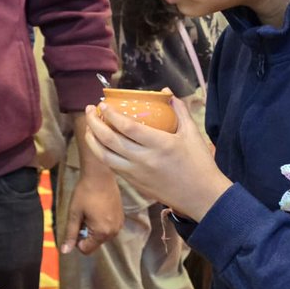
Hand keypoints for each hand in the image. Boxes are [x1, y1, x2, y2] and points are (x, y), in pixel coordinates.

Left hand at [60, 166, 122, 254]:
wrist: (100, 175)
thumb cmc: (85, 193)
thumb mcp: (74, 214)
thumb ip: (70, 234)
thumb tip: (65, 252)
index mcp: (102, 232)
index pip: (86, 249)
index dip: (77, 240)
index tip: (76, 224)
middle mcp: (114, 232)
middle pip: (94, 243)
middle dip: (86, 233)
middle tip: (82, 216)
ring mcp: (120, 225)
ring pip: (101, 236)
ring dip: (93, 228)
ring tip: (90, 211)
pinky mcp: (122, 218)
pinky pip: (108, 228)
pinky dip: (101, 223)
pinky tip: (98, 209)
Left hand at [83, 96, 231, 220]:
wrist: (201, 197)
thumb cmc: (200, 163)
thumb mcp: (192, 133)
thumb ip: (179, 110)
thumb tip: (166, 92)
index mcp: (160, 144)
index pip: (128, 127)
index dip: (111, 115)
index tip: (103, 104)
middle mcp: (144, 159)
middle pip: (109, 140)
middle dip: (94, 123)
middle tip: (89, 110)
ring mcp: (136, 173)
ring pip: (104, 156)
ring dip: (91, 140)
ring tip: (89, 127)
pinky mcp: (134, 183)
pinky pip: (111, 166)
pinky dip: (101, 153)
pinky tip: (100, 144)